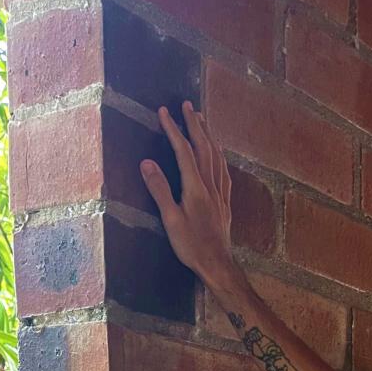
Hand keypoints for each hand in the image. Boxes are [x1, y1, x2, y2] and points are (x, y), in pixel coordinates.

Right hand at [140, 101, 234, 285]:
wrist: (218, 265)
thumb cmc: (192, 246)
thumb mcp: (170, 220)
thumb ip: (159, 190)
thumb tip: (146, 162)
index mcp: (196, 188)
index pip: (184, 151)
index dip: (174, 129)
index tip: (164, 111)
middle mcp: (211, 187)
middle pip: (204, 148)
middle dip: (195, 124)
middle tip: (187, 105)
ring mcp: (220, 194)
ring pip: (217, 157)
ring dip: (209, 136)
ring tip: (202, 120)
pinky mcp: (225, 203)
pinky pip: (224, 172)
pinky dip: (219, 156)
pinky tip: (218, 154)